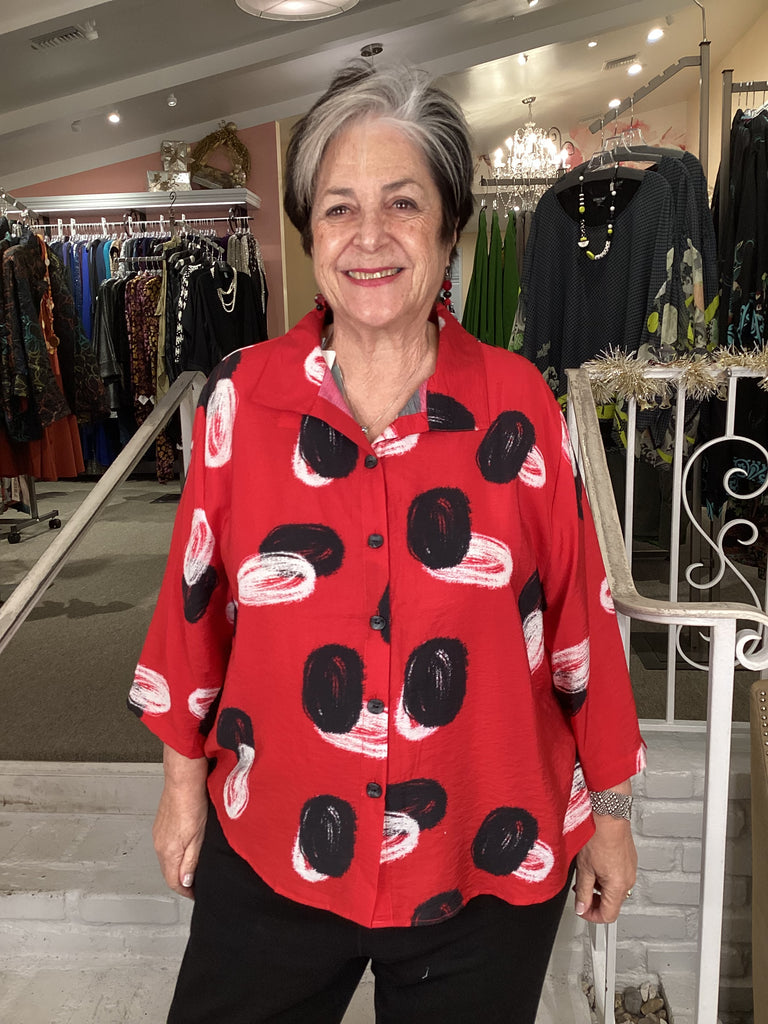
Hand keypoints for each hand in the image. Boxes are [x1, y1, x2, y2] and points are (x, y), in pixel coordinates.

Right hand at [153, 746, 208, 898]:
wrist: (183, 780)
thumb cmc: (193, 804)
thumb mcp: (198, 838)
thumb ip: (190, 862)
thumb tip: (185, 882)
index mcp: (168, 852)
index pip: (174, 881)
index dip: (186, 890)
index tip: (196, 893)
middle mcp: (160, 845)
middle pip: (169, 872)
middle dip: (182, 880)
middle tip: (197, 882)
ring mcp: (159, 834)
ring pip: (167, 859)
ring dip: (179, 866)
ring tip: (194, 866)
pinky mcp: (161, 824)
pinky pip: (166, 846)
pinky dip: (176, 852)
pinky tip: (186, 846)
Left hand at [574, 816, 636, 923]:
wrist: (608, 814)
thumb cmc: (597, 836)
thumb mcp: (584, 868)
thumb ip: (583, 892)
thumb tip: (582, 907)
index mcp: (618, 886)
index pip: (608, 915)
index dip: (592, 916)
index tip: (582, 909)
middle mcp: (628, 880)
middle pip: (613, 903)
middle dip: (595, 900)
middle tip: (581, 890)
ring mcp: (630, 869)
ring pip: (615, 889)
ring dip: (600, 887)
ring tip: (587, 872)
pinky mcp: (629, 859)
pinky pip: (619, 875)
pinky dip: (607, 875)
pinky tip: (596, 862)